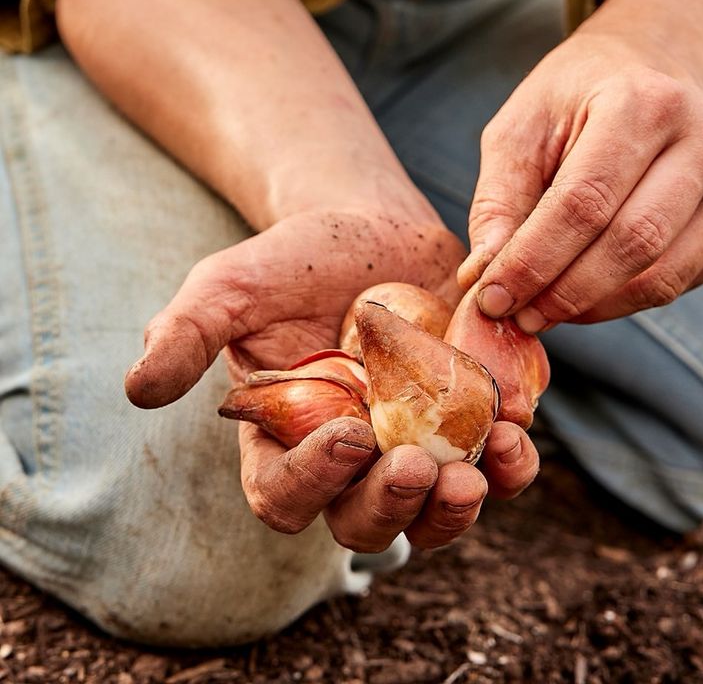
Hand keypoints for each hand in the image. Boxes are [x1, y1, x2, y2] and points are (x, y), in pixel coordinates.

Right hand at [125, 209, 538, 549]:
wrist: (370, 226)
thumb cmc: (294, 258)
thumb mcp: (231, 284)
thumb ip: (185, 331)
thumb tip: (137, 388)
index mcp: (284, 440)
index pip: (285, 494)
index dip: (312, 481)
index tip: (346, 432)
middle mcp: (350, 460)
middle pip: (364, 523)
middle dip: (389, 508)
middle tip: (415, 470)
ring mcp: (413, 446)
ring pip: (432, 514)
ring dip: (455, 510)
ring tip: (477, 476)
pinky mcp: (466, 423)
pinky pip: (493, 466)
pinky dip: (510, 464)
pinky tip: (518, 434)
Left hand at [458, 29, 702, 329]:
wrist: (653, 67)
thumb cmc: (576, 100)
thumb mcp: (520, 130)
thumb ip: (498, 203)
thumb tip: (482, 278)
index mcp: (641, 101)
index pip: (584, 204)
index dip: (533, 262)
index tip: (492, 299)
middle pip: (630, 244)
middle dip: (563, 294)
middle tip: (518, 318)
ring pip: (663, 275)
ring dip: (594, 308)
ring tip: (545, 311)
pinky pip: (684, 280)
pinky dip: (627, 301)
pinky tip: (586, 295)